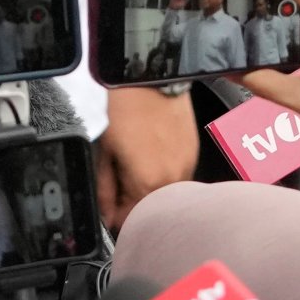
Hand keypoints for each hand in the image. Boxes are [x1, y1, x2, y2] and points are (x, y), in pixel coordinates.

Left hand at [95, 86, 196, 230]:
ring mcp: (187, 166)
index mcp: (148, 184)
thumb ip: (106, 188)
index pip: (134, 218)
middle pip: (153, 207)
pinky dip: (165, 175)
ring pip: (168, 193)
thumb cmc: (125, 110)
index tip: (111, 212)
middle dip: (135, 204)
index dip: (119, 218)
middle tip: (120, 187)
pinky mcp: (194, 153)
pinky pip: (179, 175)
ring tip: (136, 167)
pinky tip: (152, 158)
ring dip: (152, 189)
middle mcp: (173, 180)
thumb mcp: (105, 152)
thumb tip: (106, 213)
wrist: (150, 81)